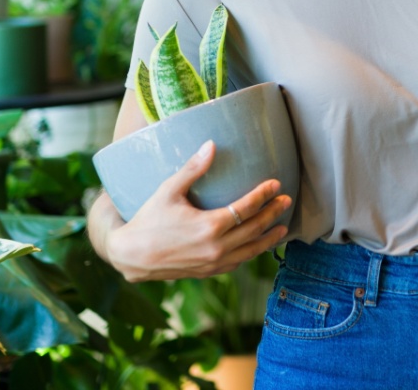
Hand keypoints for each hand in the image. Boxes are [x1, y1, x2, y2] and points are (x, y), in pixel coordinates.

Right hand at [90, 140, 290, 281]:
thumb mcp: (168, 190)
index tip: (275, 184)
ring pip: (250, 251)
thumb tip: (211, 145)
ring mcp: (214, 263)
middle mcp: (216, 247)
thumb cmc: (148, 220)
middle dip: (272, 213)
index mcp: (209, 226)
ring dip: (268, 238)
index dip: (263, 195)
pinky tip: (257, 245)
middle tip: (286, 200)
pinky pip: (237, 263)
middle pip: (254, 229)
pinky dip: (251, 253)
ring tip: (283, 228)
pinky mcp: (208, 272)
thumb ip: (192, 169)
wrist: (131, 255)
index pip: (246, 208)